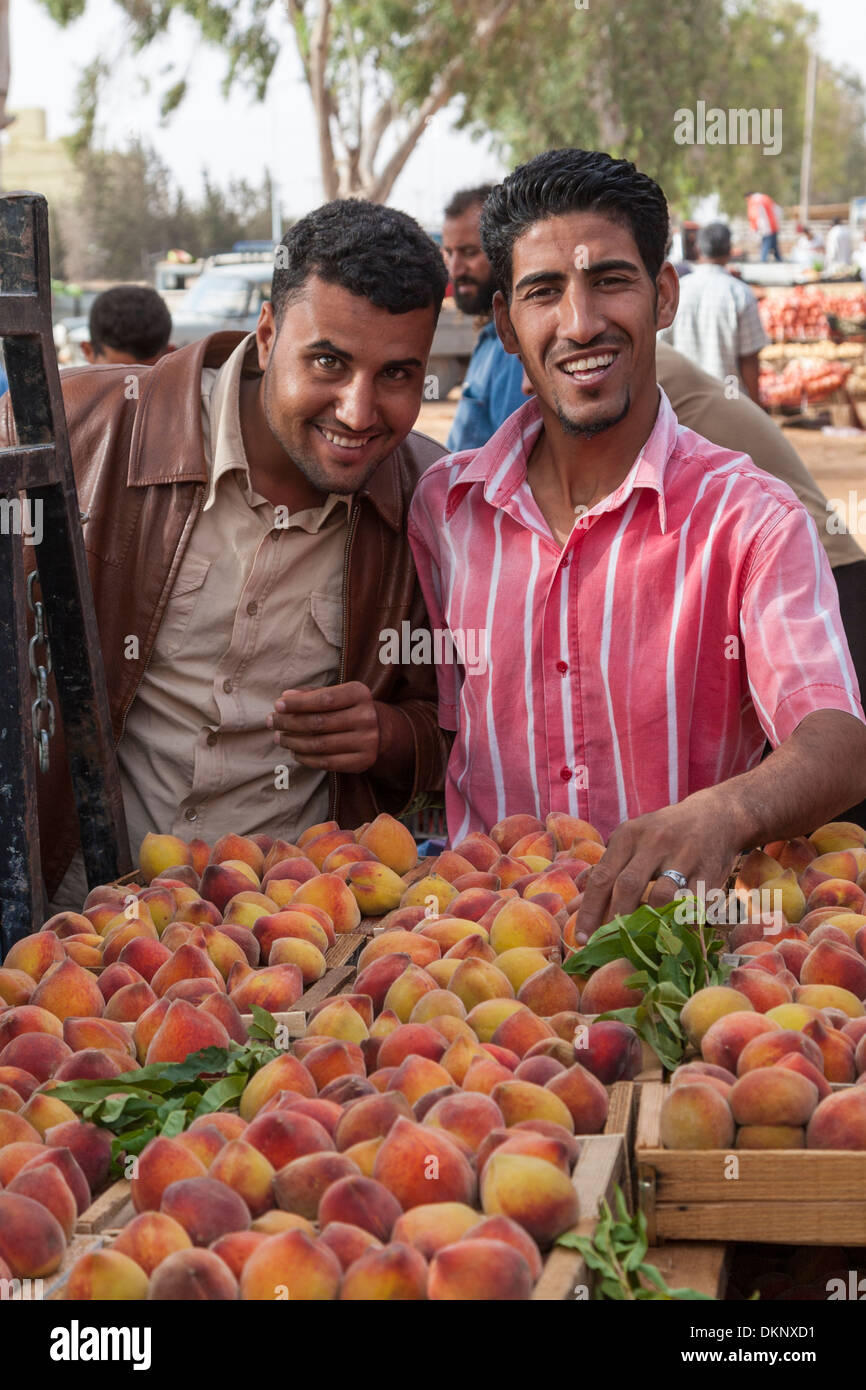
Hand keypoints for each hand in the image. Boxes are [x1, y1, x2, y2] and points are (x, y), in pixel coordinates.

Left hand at [266, 682, 379, 773]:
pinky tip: (294, 752)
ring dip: (294, 742)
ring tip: (280, 738)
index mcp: (359, 694)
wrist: (382, 731)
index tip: (277, 705)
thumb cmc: (349, 708)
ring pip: (320, 745)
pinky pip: (327, 762)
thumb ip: (311, 693)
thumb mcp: (337, 694)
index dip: (298, 703)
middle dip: (289, 723)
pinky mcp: (363, 761)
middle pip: (319, 723)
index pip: (324, 699)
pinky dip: (306, 758)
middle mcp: (366, 717)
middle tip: (272, 723)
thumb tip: (285, 697)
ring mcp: (367, 741)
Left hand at [577, 791, 745, 937]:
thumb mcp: (633, 840)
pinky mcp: (709, 869)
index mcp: (628, 835)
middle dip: (615, 920)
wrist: (716, 814)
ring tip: (640, 943)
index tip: (583, 937)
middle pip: (628, 886)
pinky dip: (684, 923)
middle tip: (607, 946)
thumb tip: (575, 908)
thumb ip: (608, 870)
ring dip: (650, 923)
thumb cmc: (664, 834)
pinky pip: (694, 903)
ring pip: (662, 895)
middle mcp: (654, 842)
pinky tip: (675, 937)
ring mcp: (684, 854)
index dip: (590, 910)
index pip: (602, 876)